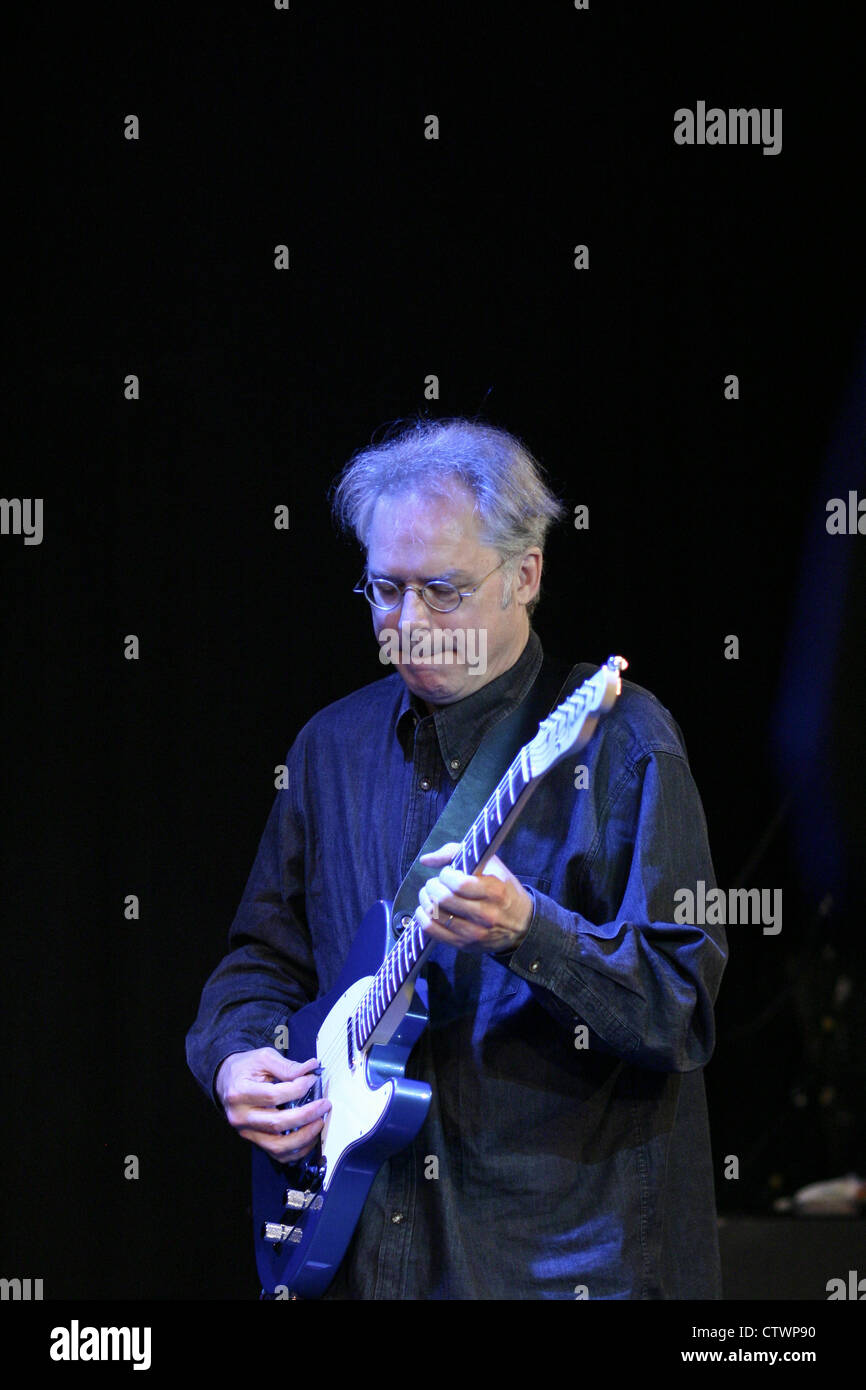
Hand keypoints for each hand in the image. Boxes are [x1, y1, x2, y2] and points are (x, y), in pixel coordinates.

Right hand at [215, 1048, 330, 1163]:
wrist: (227, 1081)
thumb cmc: (245, 1069)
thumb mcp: (263, 1058)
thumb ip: (287, 1065)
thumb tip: (311, 1069)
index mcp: (240, 1093)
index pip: (273, 1095)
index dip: (297, 1089)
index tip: (312, 1080)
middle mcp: (240, 1116)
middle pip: (277, 1123)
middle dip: (306, 1115)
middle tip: (324, 1105)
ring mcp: (246, 1132)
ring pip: (278, 1145)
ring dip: (304, 1137)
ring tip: (319, 1122)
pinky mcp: (254, 1141)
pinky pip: (277, 1154)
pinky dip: (296, 1150)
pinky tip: (310, 1137)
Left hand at [415, 842, 533, 953]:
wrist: (522, 923)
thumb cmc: (503, 889)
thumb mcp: (491, 865)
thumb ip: (457, 853)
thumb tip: (425, 859)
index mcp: (495, 892)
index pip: (459, 884)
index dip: (446, 875)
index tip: (447, 873)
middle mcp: (486, 915)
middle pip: (444, 899)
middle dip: (432, 886)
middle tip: (435, 883)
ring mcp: (475, 933)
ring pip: (436, 915)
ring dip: (426, 900)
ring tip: (429, 894)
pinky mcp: (465, 944)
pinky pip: (433, 932)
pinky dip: (423, 917)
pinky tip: (426, 909)